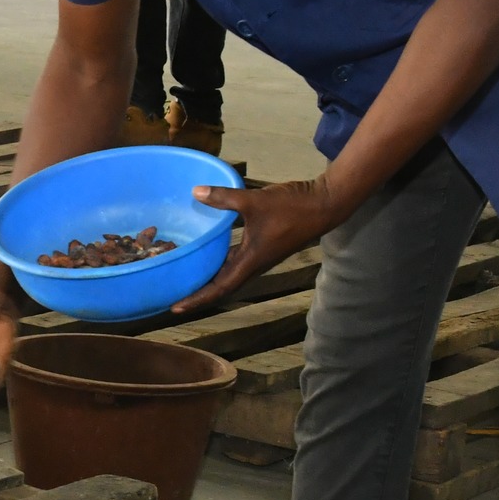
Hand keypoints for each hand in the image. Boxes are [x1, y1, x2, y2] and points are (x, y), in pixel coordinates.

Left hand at [172, 178, 343, 312]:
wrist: (325, 204)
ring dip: (209, 276)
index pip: (220, 288)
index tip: (176, 307)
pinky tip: (208, 249)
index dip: (198, 298)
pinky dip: (220, 258)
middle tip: (172, 292)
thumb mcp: (254, 201)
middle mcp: (255, 264)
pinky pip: (237, 258)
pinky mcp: (264, 245)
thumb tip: (195, 192)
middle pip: (222, 285)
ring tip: (184, 274)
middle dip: (199, 292)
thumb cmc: (292, 207)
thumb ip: (224, 198)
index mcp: (251, 261)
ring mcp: (260, 255)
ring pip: (230, 272)